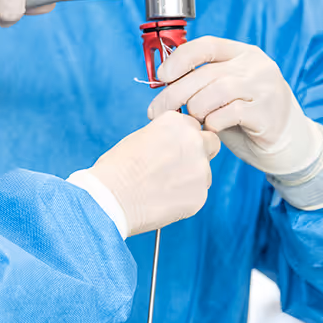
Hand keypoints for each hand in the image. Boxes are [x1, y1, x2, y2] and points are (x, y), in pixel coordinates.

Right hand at [82, 114, 217, 236]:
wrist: (111, 198)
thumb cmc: (117, 168)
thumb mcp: (140, 138)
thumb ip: (166, 137)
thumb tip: (176, 146)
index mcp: (177, 122)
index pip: (193, 125)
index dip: (183, 139)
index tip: (173, 149)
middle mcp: (194, 141)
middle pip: (211, 143)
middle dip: (200, 153)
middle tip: (178, 167)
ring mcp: (200, 169)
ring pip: (205, 172)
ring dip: (192, 178)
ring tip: (162, 188)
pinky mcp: (200, 195)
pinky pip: (198, 194)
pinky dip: (185, 198)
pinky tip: (163, 201)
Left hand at [146, 37, 322, 177]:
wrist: (290, 142)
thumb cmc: (249, 116)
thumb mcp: (226, 92)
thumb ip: (203, 83)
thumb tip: (164, 83)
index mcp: (243, 53)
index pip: (207, 45)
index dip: (180, 58)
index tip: (162, 75)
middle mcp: (256, 66)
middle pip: (205, 73)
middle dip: (175, 93)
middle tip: (158, 111)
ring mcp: (265, 87)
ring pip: (216, 92)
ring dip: (196, 109)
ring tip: (194, 121)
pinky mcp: (268, 112)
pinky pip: (230, 114)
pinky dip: (213, 123)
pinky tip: (212, 129)